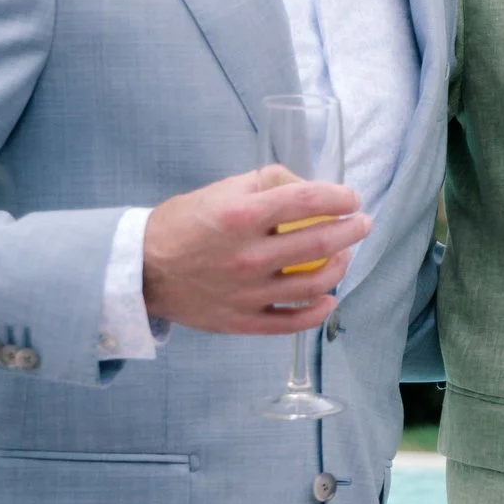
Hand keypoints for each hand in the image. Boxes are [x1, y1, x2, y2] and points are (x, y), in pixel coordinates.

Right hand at [142, 166, 370, 333]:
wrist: (141, 269)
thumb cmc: (184, 223)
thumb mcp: (223, 189)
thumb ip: (268, 182)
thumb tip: (309, 187)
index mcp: (242, 216)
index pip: (307, 201)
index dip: (339, 198)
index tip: (351, 198)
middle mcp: (248, 256)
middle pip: (321, 242)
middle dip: (352, 230)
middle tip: (362, 223)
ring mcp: (247, 293)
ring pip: (314, 283)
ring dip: (341, 266)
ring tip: (345, 255)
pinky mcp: (242, 321)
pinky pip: (291, 322)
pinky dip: (318, 311)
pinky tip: (330, 298)